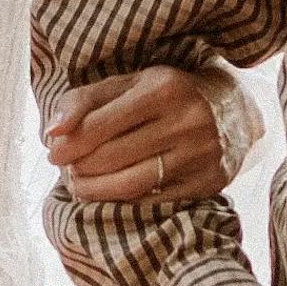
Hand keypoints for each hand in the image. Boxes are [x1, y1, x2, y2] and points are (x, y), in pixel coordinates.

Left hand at [43, 65, 234, 204]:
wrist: (233, 111)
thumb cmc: (167, 95)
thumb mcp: (130, 83)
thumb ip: (86, 100)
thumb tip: (53, 133)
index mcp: (164, 88)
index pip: (102, 122)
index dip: (71, 142)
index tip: (53, 152)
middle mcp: (187, 120)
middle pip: (113, 156)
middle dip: (81, 166)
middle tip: (68, 169)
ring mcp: (200, 155)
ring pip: (131, 184)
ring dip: (96, 190)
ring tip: (80, 186)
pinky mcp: (208, 183)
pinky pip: (153, 202)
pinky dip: (124, 202)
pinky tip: (111, 194)